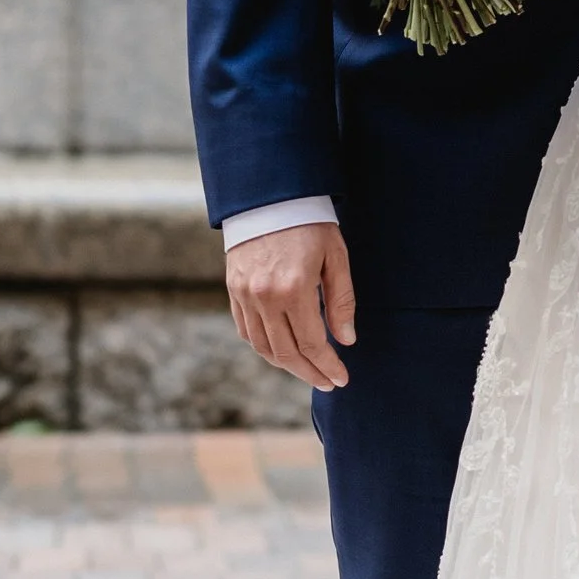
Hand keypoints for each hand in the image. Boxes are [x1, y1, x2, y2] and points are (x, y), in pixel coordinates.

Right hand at [227, 222, 356, 392]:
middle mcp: (265, 297)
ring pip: (263, 347)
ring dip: (287, 365)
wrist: (268, 196)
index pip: (311, 344)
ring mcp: (245, 295)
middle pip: (286, 353)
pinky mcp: (233, 290)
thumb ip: (341, 301)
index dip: (327, 366)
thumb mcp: (335, 257)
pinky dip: (264, 347)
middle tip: (327, 382)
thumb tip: (346, 341)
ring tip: (308, 370)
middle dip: (310, 373)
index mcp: (294, 288)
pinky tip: (282, 351)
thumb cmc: (309, 223)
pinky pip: (246, 331)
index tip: (341, 378)